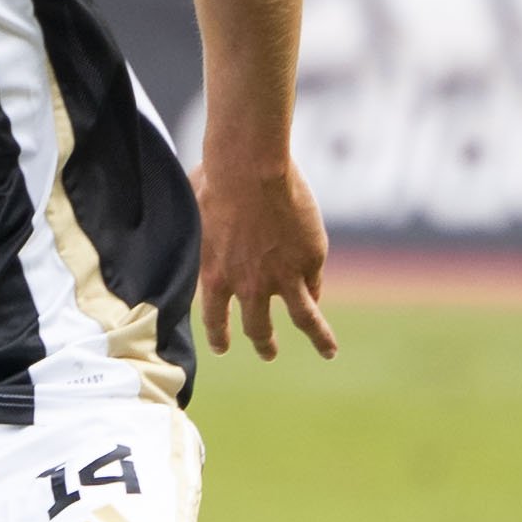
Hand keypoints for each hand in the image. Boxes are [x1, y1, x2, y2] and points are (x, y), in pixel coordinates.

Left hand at [197, 151, 335, 361]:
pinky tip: (322, 303)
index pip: (214, 318)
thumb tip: (193, 227)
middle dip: (263, 343)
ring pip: (305, 320)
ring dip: (317, 339)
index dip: (219, 335)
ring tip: (328, 352)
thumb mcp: (194, 218)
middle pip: (257, 327)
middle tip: (268, 352)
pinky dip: (317, 295)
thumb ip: (199, 235)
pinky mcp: (310, 259)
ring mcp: (283, 276)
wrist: (248, 169)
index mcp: (213, 276)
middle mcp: (248, 285)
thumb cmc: (212, 181)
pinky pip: (315, 285)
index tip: (222, 347)